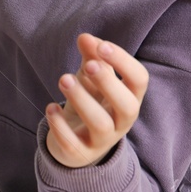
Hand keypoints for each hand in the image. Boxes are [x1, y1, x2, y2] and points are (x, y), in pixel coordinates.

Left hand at [44, 33, 149, 168]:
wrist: (76, 143)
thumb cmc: (90, 102)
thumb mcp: (92, 78)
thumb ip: (91, 57)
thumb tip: (85, 37)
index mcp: (129, 98)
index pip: (139, 80)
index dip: (124, 62)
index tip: (102, 45)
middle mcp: (121, 122)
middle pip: (127, 106)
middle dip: (108, 83)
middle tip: (88, 65)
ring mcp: (102, 140)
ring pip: (100, 124)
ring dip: (81, 100)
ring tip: (63, 79)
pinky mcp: (80, 154)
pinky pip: (73, 144)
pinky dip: (60, 125)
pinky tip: (50, 108)